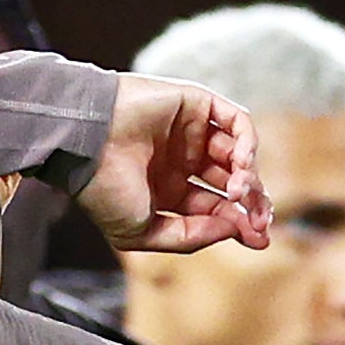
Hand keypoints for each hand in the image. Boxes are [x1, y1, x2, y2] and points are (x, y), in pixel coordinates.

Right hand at [74, 77, 272, 253]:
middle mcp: (182, 161)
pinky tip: (241, 167)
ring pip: (239, 154)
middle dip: (252, 204)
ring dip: (249, 177)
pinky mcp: (197, 104)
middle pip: (232, 183)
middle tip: (261, 222)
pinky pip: (237, 122)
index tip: (258, 240)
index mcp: (167, 190)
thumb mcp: (144, 233)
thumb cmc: (103, 190)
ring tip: (241, 193)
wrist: (83, 143)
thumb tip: (235, 228)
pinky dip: (247, 144)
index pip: (215, 208)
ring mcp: (191, 132)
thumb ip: (190, 236)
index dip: (238, 224)